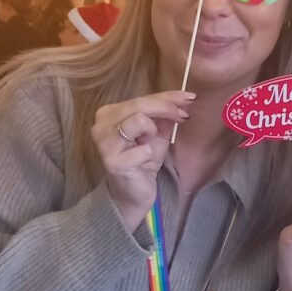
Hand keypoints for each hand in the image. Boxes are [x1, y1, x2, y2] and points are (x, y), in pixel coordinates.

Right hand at [91, 91, 195, 231]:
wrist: (133, 193)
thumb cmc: (143, 160)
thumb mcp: (157, 132)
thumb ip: (166, 114)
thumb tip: (185, 99)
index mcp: (110, 113)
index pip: (142, 97)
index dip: (169, 97)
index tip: (190, 98)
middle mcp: (102, 125)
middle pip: (140, 104)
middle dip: (167, 108)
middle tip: (183, 116)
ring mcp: (105, 143)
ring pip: (138, 120)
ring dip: (153, 131)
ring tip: (150, 144)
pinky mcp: (113, 162)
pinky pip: (143, 149)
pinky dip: (150, 154)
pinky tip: (144, 162)